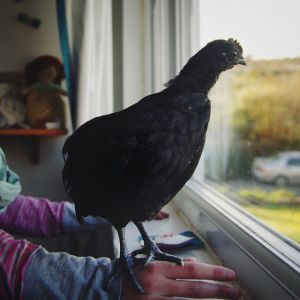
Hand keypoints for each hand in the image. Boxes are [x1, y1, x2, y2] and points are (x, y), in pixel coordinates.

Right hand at [121, 258, 240, 299]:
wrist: (106, 290)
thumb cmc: (132, 274)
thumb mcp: (150, 263)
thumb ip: (173, 265)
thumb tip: (194, 264)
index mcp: (158, 267)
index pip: (191, 270)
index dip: (212, 272)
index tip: (230, 275)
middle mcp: (157, 284)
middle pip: (193, 289)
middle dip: (217, 290)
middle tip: (237, 292)